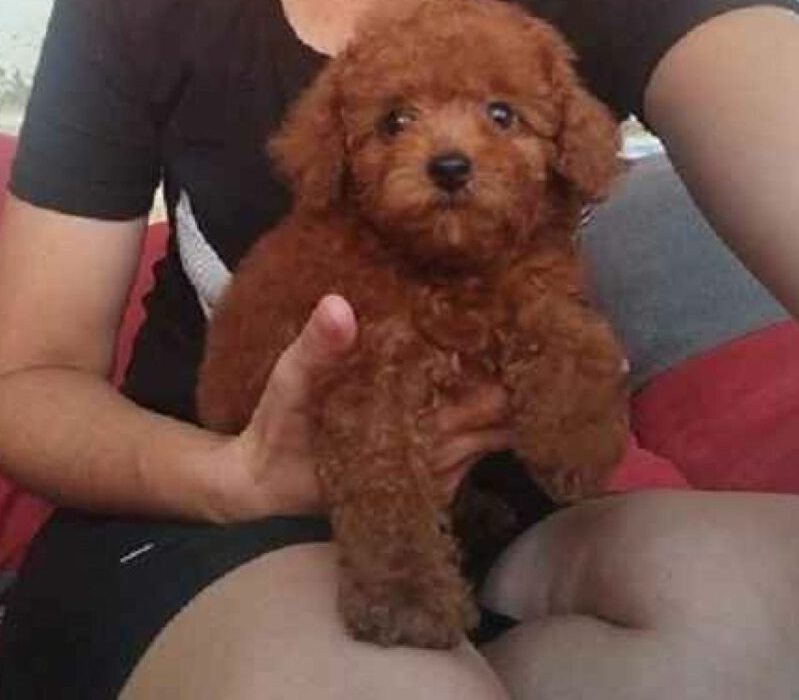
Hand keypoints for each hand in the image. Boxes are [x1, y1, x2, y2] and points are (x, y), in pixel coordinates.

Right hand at [215, 295, 514, 520]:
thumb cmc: (280, 433)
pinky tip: (490, 395)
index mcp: (414, 431)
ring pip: (495, 439)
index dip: (513, 368)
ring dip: (509, 406)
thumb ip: (317, 348)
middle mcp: (437, 460)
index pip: (489, 401)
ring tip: (520, 357)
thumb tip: (339, 305)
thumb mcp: (289, 385)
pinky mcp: (431, 487)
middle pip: (504, 420)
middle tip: (533, 336)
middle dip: (521, 384)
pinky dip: (489, 427)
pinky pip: (477, 455)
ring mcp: (438, 477)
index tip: (528, 330)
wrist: (265, 493)